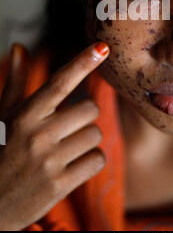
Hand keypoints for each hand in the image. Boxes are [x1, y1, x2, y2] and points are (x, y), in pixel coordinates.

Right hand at [0, 41, 109, 230]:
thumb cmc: (0, 150)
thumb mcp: (4, 116)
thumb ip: (16, 81)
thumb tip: (19, 47)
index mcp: (24, 115)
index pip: (59, 83)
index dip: (82, 63)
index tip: (102, 47)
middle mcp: (36, 135)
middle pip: (89, 110)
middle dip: (84, 117)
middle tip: (67, 128)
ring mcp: (48, 162)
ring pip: (95, 135)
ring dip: (87, 141)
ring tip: (66, 150)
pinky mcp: (59, 186)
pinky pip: (97, 160)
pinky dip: (91, 162)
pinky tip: (73, 166)